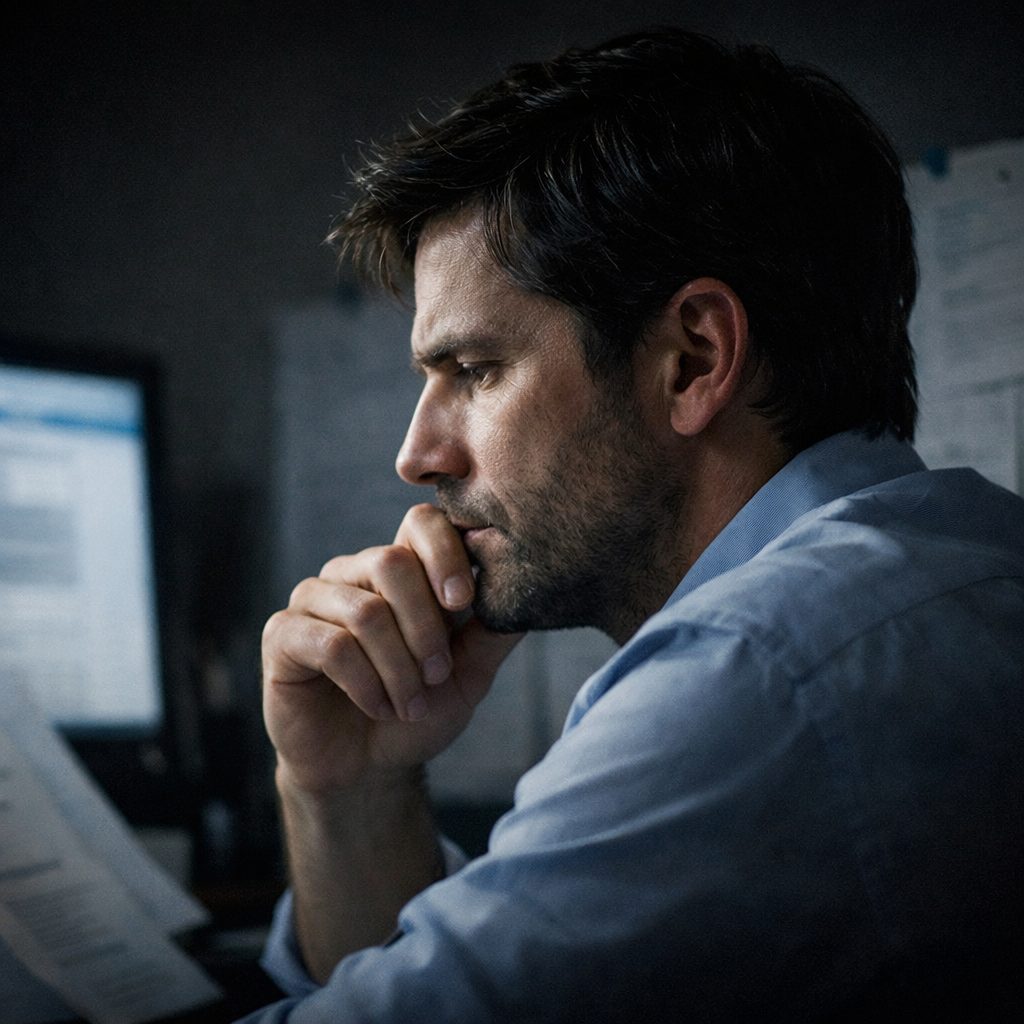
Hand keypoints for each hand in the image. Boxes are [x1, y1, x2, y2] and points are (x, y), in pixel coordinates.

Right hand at [262, 503, 521, 795]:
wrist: (367, 767)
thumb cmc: (417, 711)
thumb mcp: (468, 675)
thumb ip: (493, 633)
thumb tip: (528, 593)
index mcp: (402, 568)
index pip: (421, 522)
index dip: (446, 554)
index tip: (462, 603)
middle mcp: (355, 572)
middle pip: (392, 562)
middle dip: (425, 628)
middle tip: (438, 676)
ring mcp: (314, 599)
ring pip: (366, 612)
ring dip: (398, 668)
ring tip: (410, 704)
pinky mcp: (283, 635)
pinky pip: (331, 645)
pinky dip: (365, 683)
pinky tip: (378, 706)